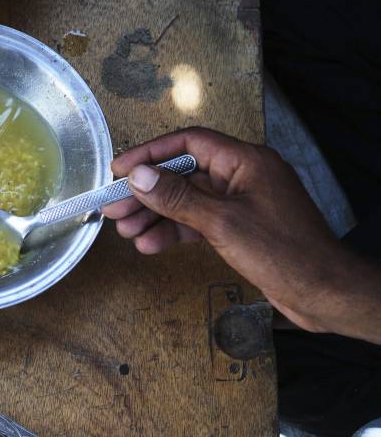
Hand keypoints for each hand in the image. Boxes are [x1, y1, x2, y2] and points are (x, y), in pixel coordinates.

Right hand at [102, 127, 380, 342]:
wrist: (324, 293)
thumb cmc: (283, 252)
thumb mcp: (222, 223)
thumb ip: (177, 198)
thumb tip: (138, 176)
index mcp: (246, 161)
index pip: (189, 143)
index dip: (151, 153)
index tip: (119, 169)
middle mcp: (242, 176)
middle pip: (183, 174)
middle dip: (146, 191)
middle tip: (113, 206)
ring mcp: (240, 203)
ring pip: (187, 201)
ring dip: (155, 215)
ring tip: (125, 231)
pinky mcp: (239, 228)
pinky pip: (198, 222)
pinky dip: (174, 232)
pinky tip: (150, 245)